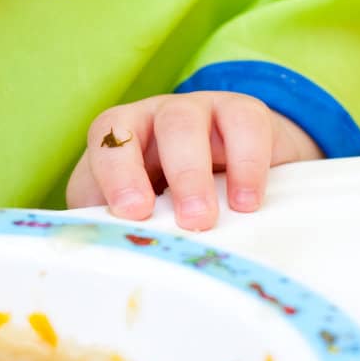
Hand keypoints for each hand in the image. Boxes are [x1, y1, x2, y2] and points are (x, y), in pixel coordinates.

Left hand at [65, 91, 323, 230]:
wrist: (228, 185)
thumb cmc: (164, 204)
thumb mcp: (134, 214)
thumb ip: (117, 225)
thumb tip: (112, 250)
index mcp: (123, 136)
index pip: (109, 138)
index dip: (118, 171)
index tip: (133, 212)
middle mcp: (158, 116)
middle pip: (163, 124)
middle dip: (180, 173)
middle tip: (193, 220)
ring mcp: (202, 110)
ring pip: (194, 118)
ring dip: (207, 169)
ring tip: (224, 213)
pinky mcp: (245, 115)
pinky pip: (247, 121)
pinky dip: (249, 161)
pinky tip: (250, 201)